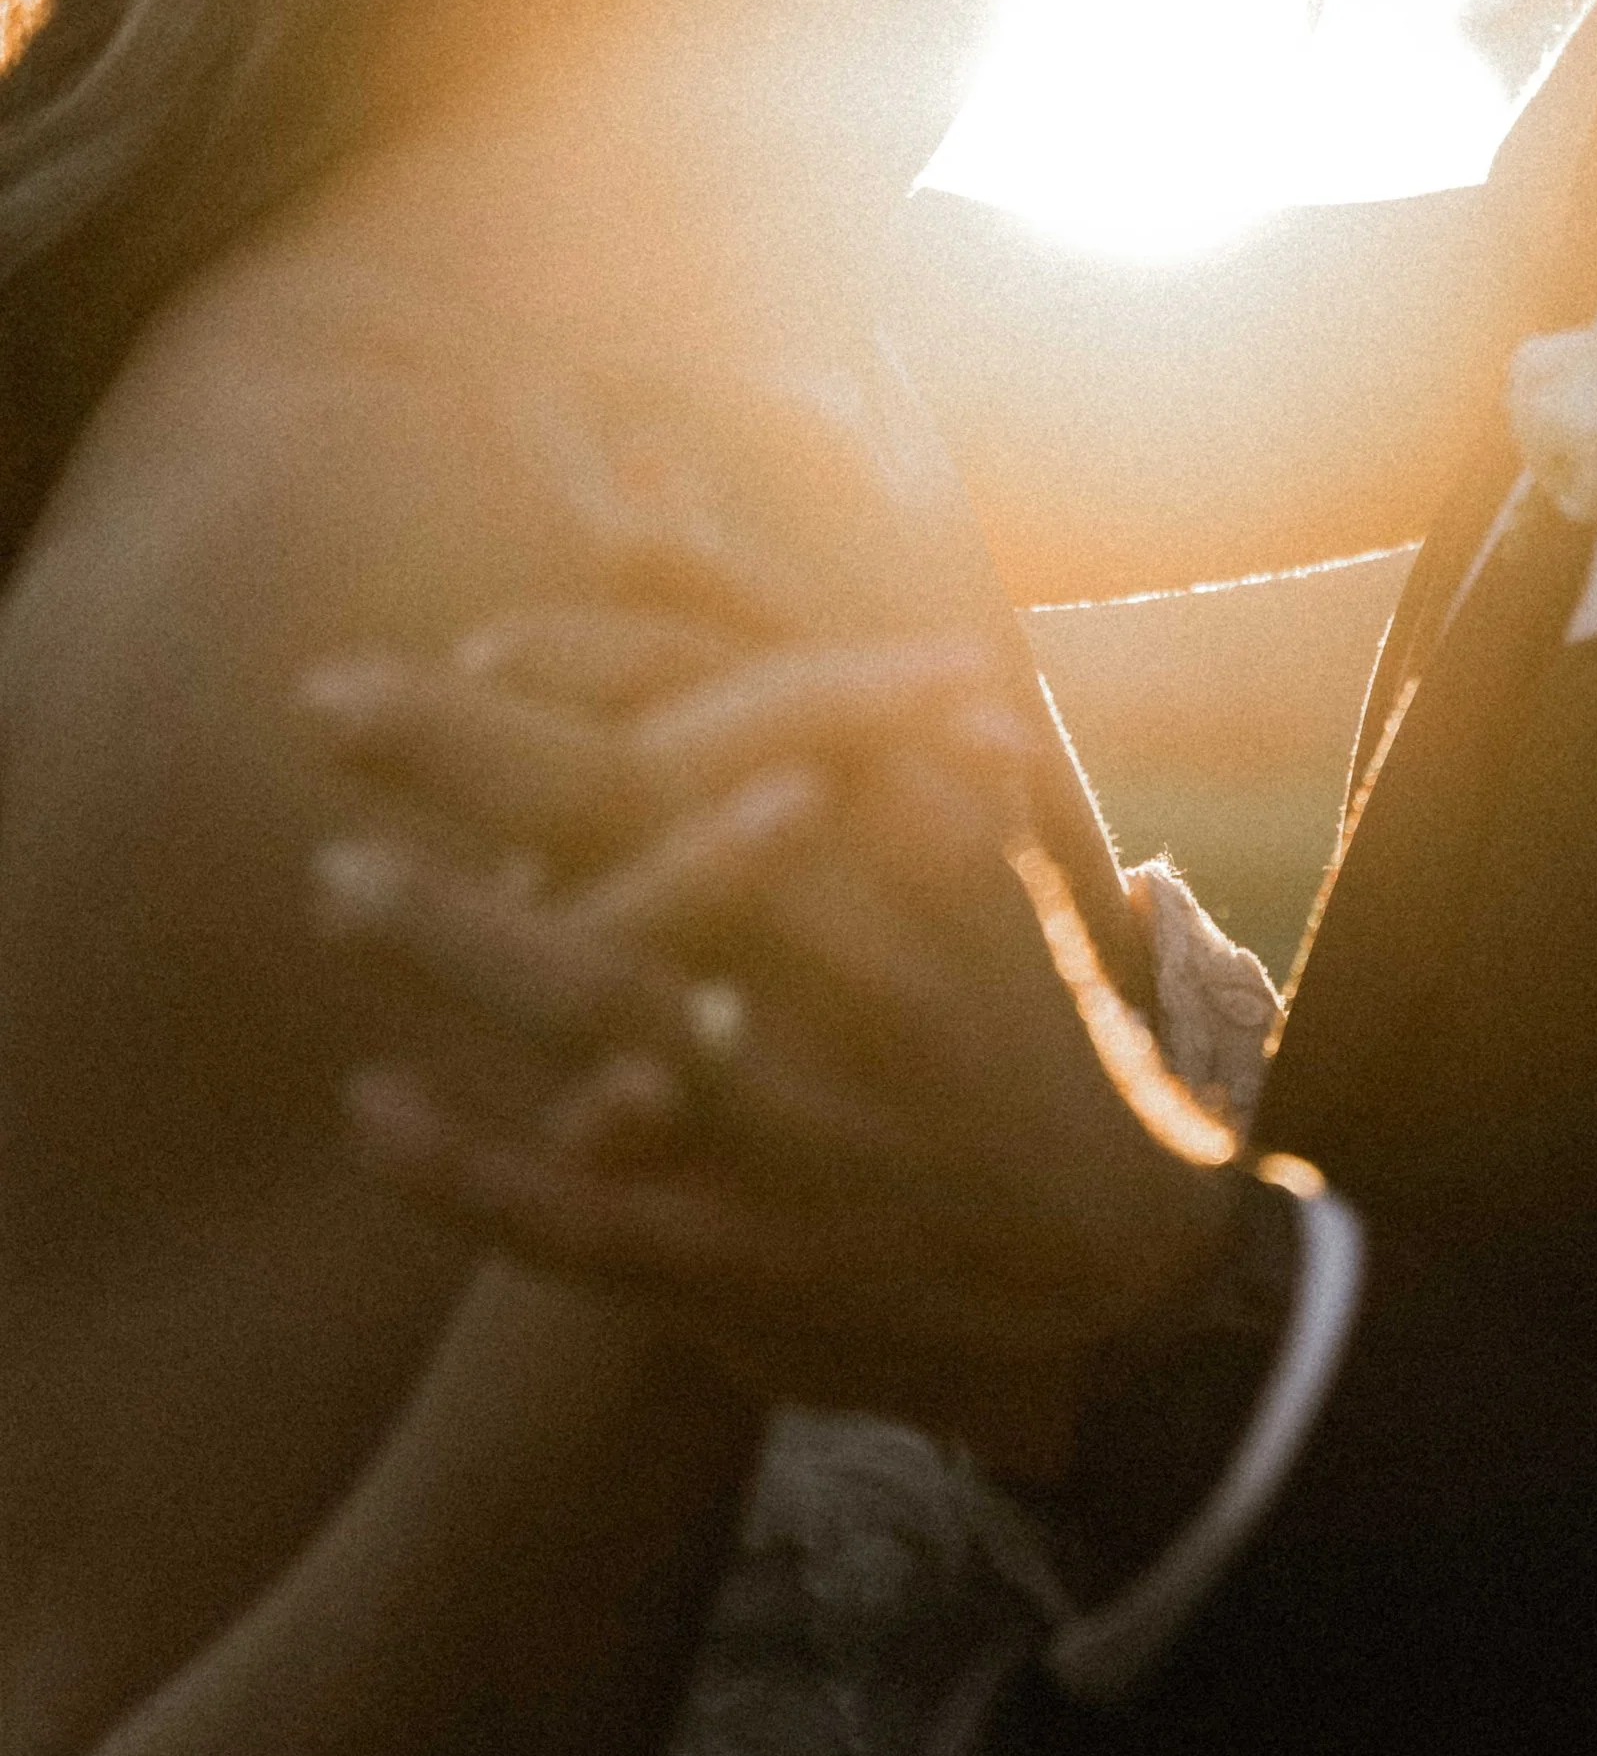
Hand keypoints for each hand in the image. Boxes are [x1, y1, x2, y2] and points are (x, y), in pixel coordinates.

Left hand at [305, 637, 1238, 1472]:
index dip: (582, 662)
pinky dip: (466, 1164)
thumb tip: (629, 493)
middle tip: (325, 699)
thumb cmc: (988, 991)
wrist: (1113, 1261)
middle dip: (471, 751)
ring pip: (604, 1007)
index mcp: (917, 837)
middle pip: (644, 820)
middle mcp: (868, 961)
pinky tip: (367, 1109)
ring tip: (335, 883)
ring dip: (456, 938)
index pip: (733, 703)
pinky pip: (582, 1214)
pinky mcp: (756, 1262)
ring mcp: (809, 1116)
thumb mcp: (938, 804)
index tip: (473, 645)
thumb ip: (780, 647)